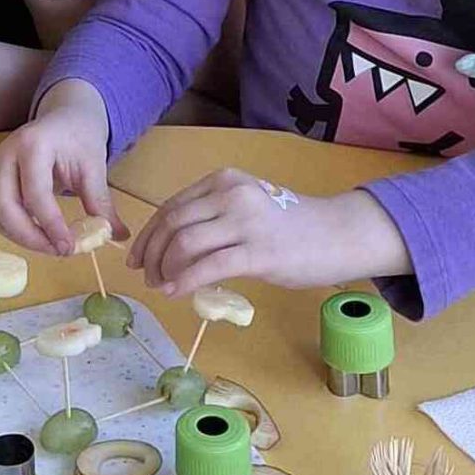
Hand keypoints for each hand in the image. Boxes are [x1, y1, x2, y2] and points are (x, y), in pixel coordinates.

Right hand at [0, 78, 116, 256]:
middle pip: (4, 207)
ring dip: (23, 238)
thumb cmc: (80, 137)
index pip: (36, 194)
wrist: (66, 117)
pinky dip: (17, 231)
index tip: (70, 248)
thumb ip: (101, 202)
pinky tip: (42, 235)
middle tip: (60, 251)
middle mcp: (7, 155)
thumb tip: (119, 236)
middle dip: (30, 237)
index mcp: (33, 145)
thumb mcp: (94, 167)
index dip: (51, 226)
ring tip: (54, 246)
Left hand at [126, 173, 410, 296]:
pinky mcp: (259, 252)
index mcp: (223, 181)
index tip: (137, 257)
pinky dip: (184, 281)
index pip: (171, 207)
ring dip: (165, 269)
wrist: (338, 235)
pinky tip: (176, 293)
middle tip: (147, 277)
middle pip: (172, 224)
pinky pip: (208, 267)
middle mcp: (231, 194)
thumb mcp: (246, 206)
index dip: (148, 235)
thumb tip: (170, 245)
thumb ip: (213, 216)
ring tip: (162, 287)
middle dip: (152, 255)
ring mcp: (245, 222)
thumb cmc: (291, 226)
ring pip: (185, 244)